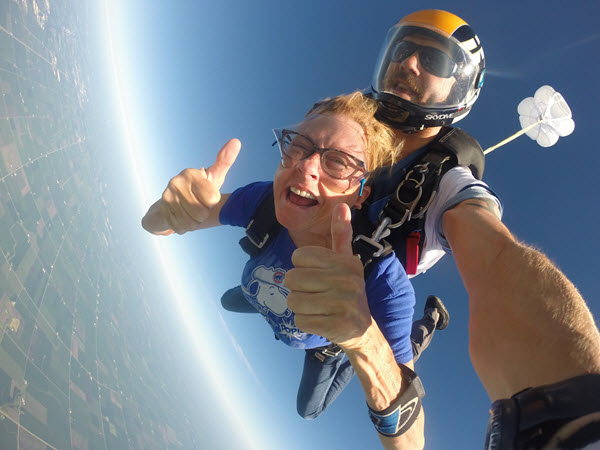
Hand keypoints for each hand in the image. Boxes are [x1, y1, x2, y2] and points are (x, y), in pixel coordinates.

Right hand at [159, 139, 240, 233]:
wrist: (171, 205)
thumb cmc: (199, 189)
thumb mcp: (213, 177)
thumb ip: (224, 161)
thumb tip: (236, 141)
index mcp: (191, 173)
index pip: (213, 199)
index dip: (212, 202)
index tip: (206, 196)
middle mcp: (176, 182)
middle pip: (202, 212)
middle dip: (202, 214)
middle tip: (197, 206)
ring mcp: (166, 196)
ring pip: (191, 222)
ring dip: (193, 222)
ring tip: (189, 212)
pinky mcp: (160, 211)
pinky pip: (181, 227)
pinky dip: (184, 227)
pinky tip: (180, 218)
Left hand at [285, 203, 372, 348]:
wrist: (363, 329)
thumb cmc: (347, 289)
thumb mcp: (345, 261)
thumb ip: (341, 234)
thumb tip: (342, 205)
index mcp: (346, 262)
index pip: (298, 256)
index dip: (302, 267)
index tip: (318, 274)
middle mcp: (347, 281)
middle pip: (292, 278)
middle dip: (298, 288)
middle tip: (316, 293)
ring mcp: (343, 305)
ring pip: (293, 301)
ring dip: (300, 306)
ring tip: (317, 307)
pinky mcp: (337, 326)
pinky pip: (301, 321)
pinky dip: (306, 322)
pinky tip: (321, 320)